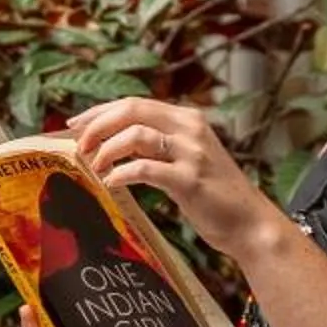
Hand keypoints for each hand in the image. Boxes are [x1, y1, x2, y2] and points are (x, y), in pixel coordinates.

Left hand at [67, 96, 279, 262]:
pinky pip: (144, 169)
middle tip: (78, 146)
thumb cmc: (215, 196)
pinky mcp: (190, 179)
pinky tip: (111, 183)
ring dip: (106, 150)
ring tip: (94, 167)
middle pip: (131, 110)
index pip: (135, 103)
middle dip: (97, 125)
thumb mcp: (187, 160)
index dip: (101, 112)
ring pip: (135, 135)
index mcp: (188, 119)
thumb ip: (158, 147)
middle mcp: (190, 128)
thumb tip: (112, 145)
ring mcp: (192, 153)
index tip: (75, 125)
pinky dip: (121, 174)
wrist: (251, 224)